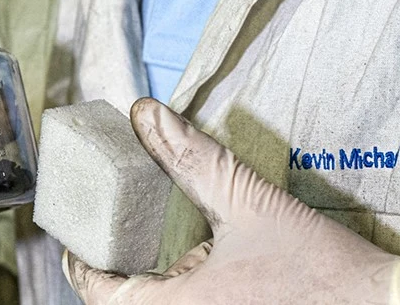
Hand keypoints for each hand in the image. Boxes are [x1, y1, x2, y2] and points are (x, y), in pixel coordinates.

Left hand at [61, 98, 399, 304]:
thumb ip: (193, 157)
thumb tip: (147, 114)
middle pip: (129, 303)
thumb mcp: (249, 203)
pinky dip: (183, 290)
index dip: (83, 263)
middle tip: (119, 233)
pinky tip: (201, 265)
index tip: (79, 240)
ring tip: (156, 243)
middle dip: (120, 270)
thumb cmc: (321, 270)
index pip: (101, 292)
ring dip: (153, 281)